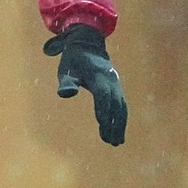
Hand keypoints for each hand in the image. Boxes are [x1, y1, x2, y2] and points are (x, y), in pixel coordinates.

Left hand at [43, 25, 127, 145]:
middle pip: (116, 104)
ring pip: (122, 107)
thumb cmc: (74, 61)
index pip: (103, 95)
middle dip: (114, 123)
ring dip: (120, 125)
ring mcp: (117, 85)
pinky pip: (122, 105)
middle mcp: (111, 81)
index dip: (103, 109)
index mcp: (98, 76)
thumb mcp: (66, 69)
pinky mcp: (118, 89)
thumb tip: (65, 94)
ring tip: (116, 142)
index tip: (102, 125)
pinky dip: (122, 119)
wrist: (88, 45)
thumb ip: (66, 82)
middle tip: (111, 141)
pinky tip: (118, 133)